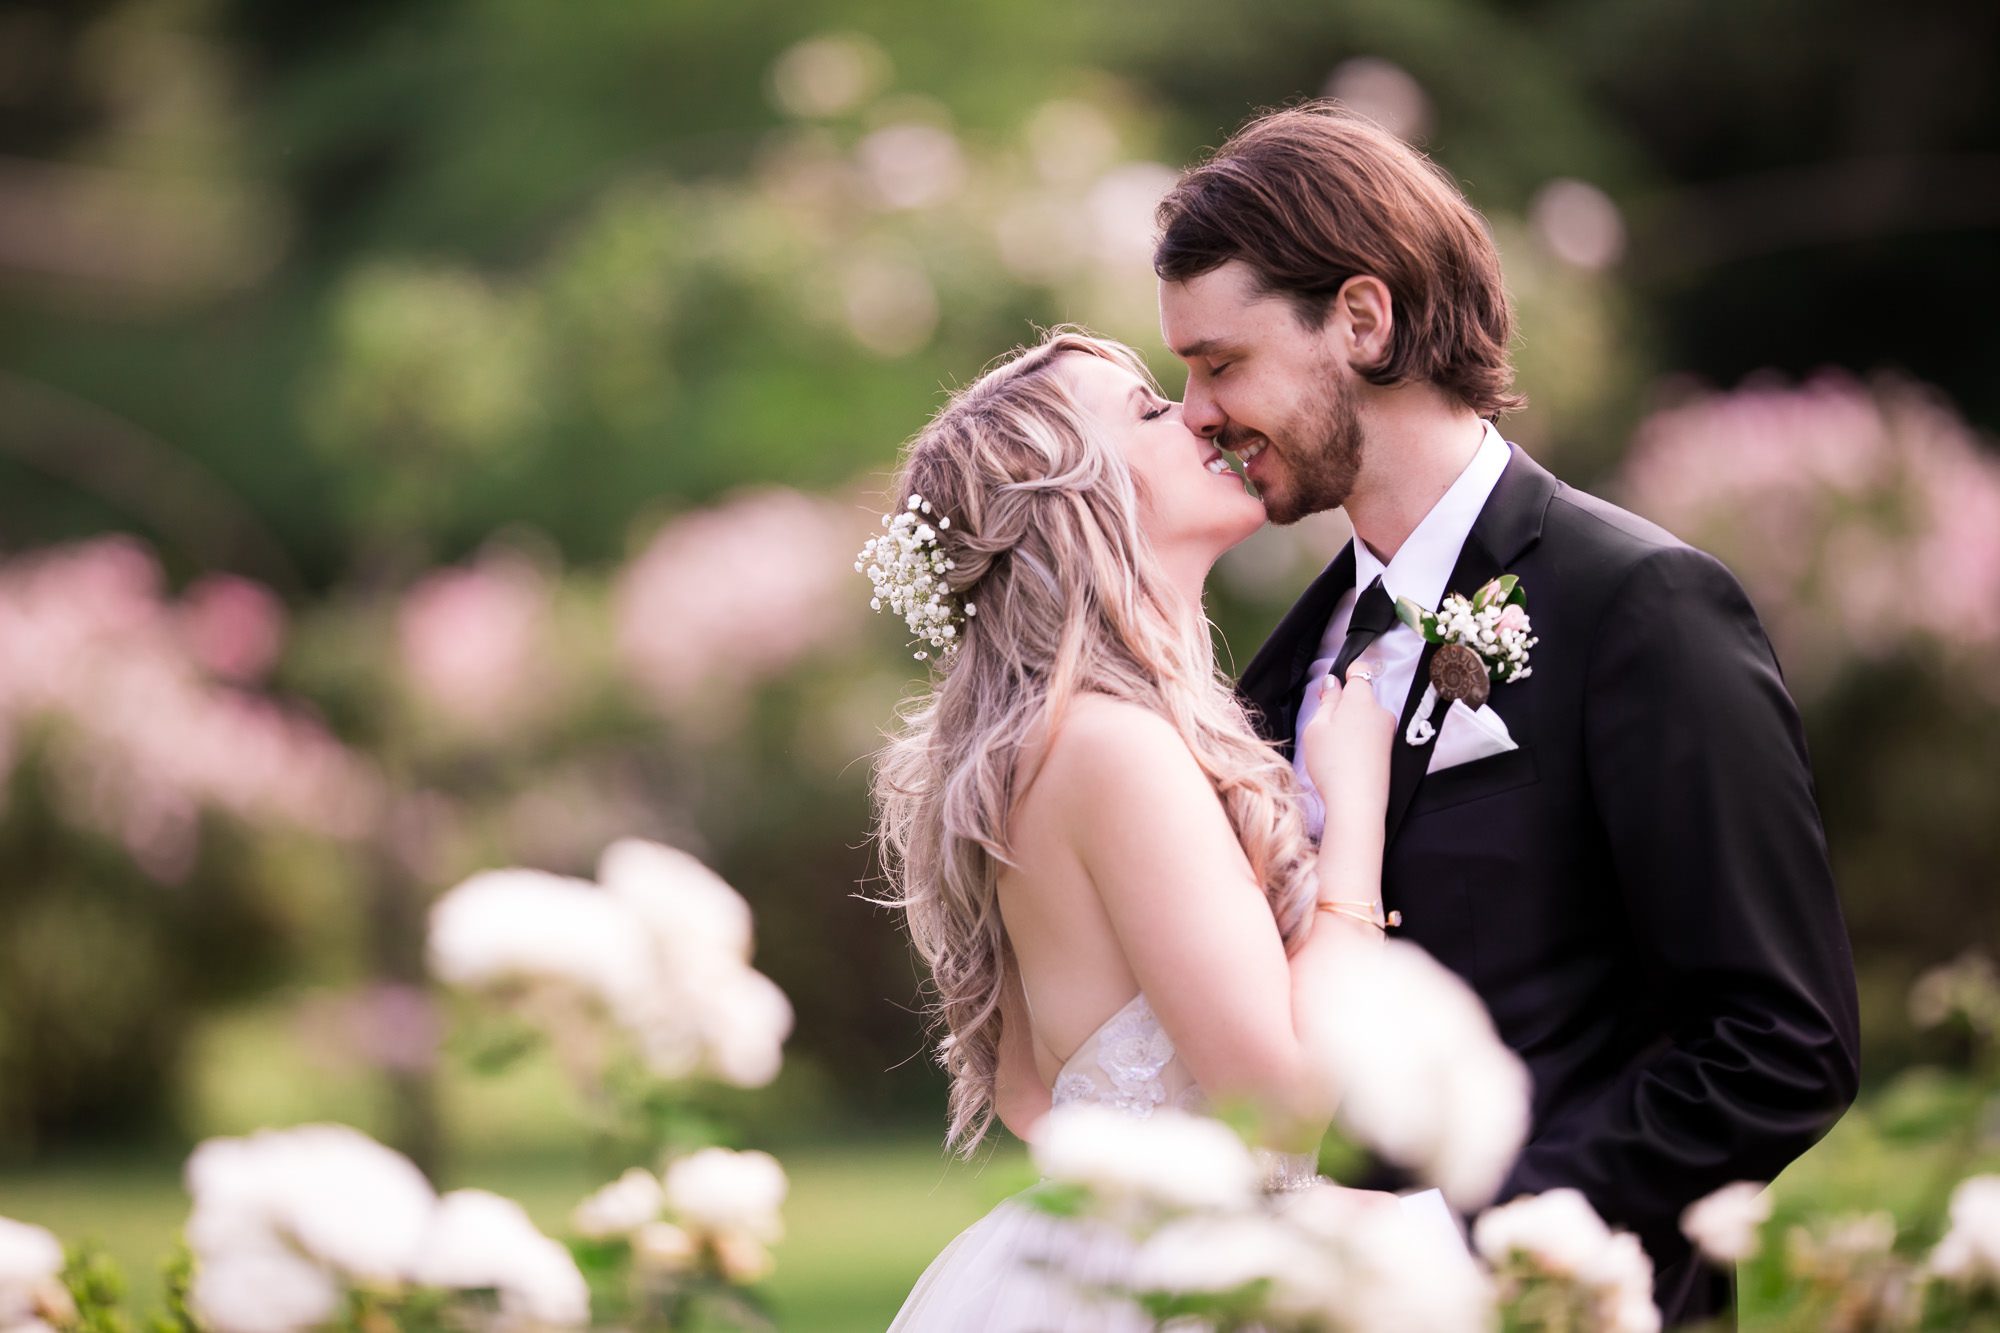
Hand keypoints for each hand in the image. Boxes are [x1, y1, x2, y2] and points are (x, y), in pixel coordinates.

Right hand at [1302, 660, 1394, 828]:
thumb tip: (1333, 683)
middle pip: (1361, 697)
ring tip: (1333, 747)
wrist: (1358, 801)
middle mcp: (1381, 711)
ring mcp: (1388, 732)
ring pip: (1365, 717)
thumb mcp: (1317, 727)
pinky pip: (1371, 735)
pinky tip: (1345, 758)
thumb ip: (1327, 700)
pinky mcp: (1389, 751)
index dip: (1345, 674)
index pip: (1360, 671)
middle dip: (1343, 705)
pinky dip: (1358, 740)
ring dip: (1350, 724)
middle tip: (1323, 724)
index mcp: (1362, 699)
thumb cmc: (1332, 761)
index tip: (1332, 688)